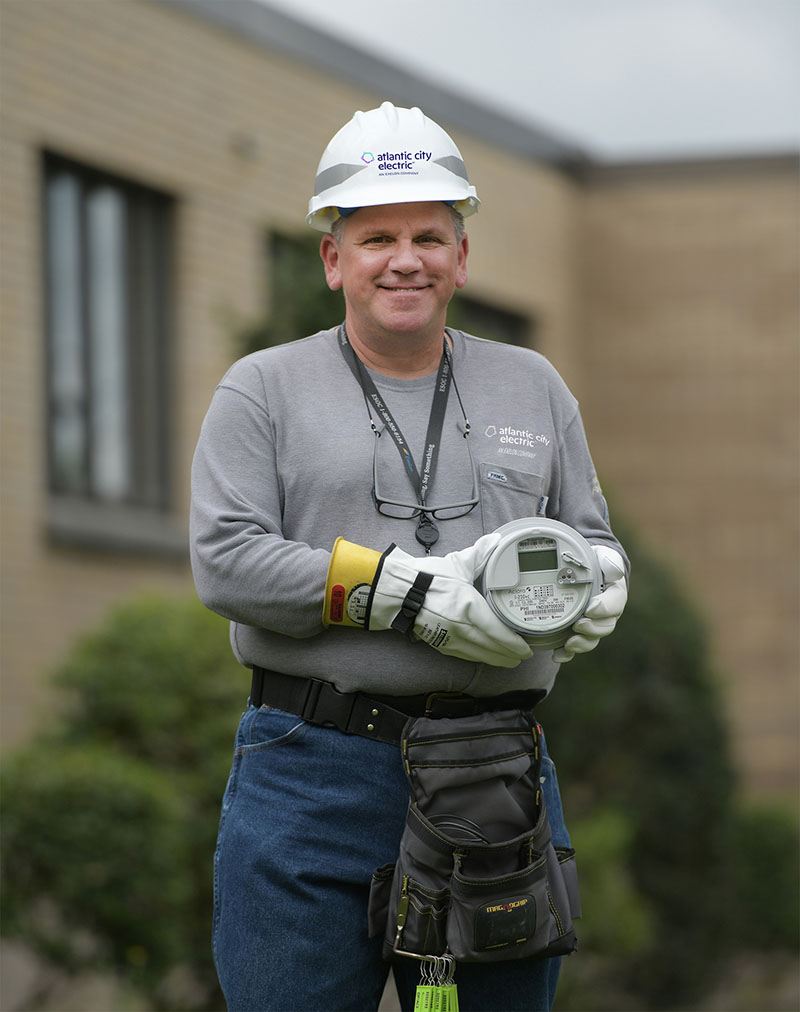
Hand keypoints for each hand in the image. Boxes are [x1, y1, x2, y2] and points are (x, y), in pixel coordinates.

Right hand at [369, 533, 532, 667]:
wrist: (397, 594)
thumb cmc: (425, 579)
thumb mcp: (456, 564)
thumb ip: (479, 554)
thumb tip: (496, 541)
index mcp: (468, 606)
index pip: (497, 631)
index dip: (514, 643)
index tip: (526, 649)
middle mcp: (461, 626)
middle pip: (491, 647)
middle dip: (509, 654)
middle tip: (522, 657)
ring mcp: (450, 637)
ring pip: (479, 654)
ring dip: (496, 659)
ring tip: (509, 661)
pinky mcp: (440, 643)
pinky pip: (464, 654)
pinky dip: (478, 657)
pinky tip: (485, 657)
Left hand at [553, 546, 626, 663]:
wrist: (578, 570)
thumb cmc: (592, 562)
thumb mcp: (601, 556)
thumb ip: (609, 561)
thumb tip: (615, 569)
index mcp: (614, 593)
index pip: (616, 602)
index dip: (604, 608)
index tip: (590, 609)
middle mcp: (607, 612)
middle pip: (606, 626)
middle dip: (592, 629)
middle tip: (578, 625)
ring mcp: (593, 624)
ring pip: (592, 638)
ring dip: (582, 643)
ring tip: (569, 644)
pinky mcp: (578, 632)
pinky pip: (576, 647)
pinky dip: (567, 653)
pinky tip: (558, 655)